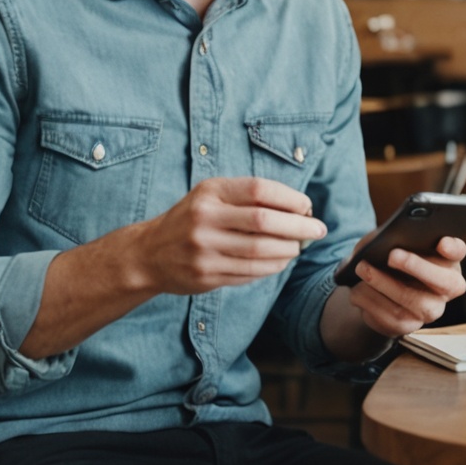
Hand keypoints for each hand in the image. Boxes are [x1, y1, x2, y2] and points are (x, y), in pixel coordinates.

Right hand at [123, 177, 325, 295]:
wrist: (148, 254)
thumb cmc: (192, 219)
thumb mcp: (211, 196)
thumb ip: (249, 198)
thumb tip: (301, 209)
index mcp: (210, 192)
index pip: (259, 190)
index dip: (290, 198)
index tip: (307, 207)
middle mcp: (204, 218)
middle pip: (264, 221)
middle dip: (299, 227)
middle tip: (318, 230)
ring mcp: (204, 248)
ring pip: (260, 251)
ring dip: (288, 250)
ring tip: (299, 247)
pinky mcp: (205, 274)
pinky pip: (250, 272)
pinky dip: (273, 267)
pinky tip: (281, 261)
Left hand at [348, 234, 465, 337]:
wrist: (376, 291)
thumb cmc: (386, 258)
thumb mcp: (388, 242)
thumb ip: (390, 237)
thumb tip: (382, 241)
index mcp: (446, 259)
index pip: (458, 252)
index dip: (453, 248)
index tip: (442, 242)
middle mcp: (446, 287)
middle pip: (445, 282)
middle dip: (417, 267)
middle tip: (392, 255)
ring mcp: (430, 310)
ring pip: (414, 301)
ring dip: (384, 284)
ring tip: (362, 269)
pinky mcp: (410, 326)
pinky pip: (392, 318)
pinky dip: (371, 301)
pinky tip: (357, 291)